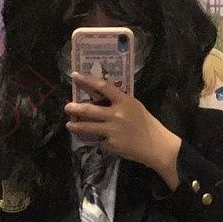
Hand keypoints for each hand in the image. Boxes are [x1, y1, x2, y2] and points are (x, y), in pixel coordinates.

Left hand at [64, 73, 181, 181]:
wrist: (155, 146)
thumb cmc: (146, 124)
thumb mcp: (135, 107)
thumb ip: (119, 103)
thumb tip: (102, 100)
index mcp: (124, 101)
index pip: (102, 86)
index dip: (87, 80)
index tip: (75, 76)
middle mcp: (116, 114)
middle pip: (90, 109)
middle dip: (75, 108)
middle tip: (67, 107)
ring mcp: (112, 130)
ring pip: (88, 127)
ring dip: (76, 126)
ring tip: (69, 125)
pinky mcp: (111, 144)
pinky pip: (100, 140)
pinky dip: (100, 140)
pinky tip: (104, 141)